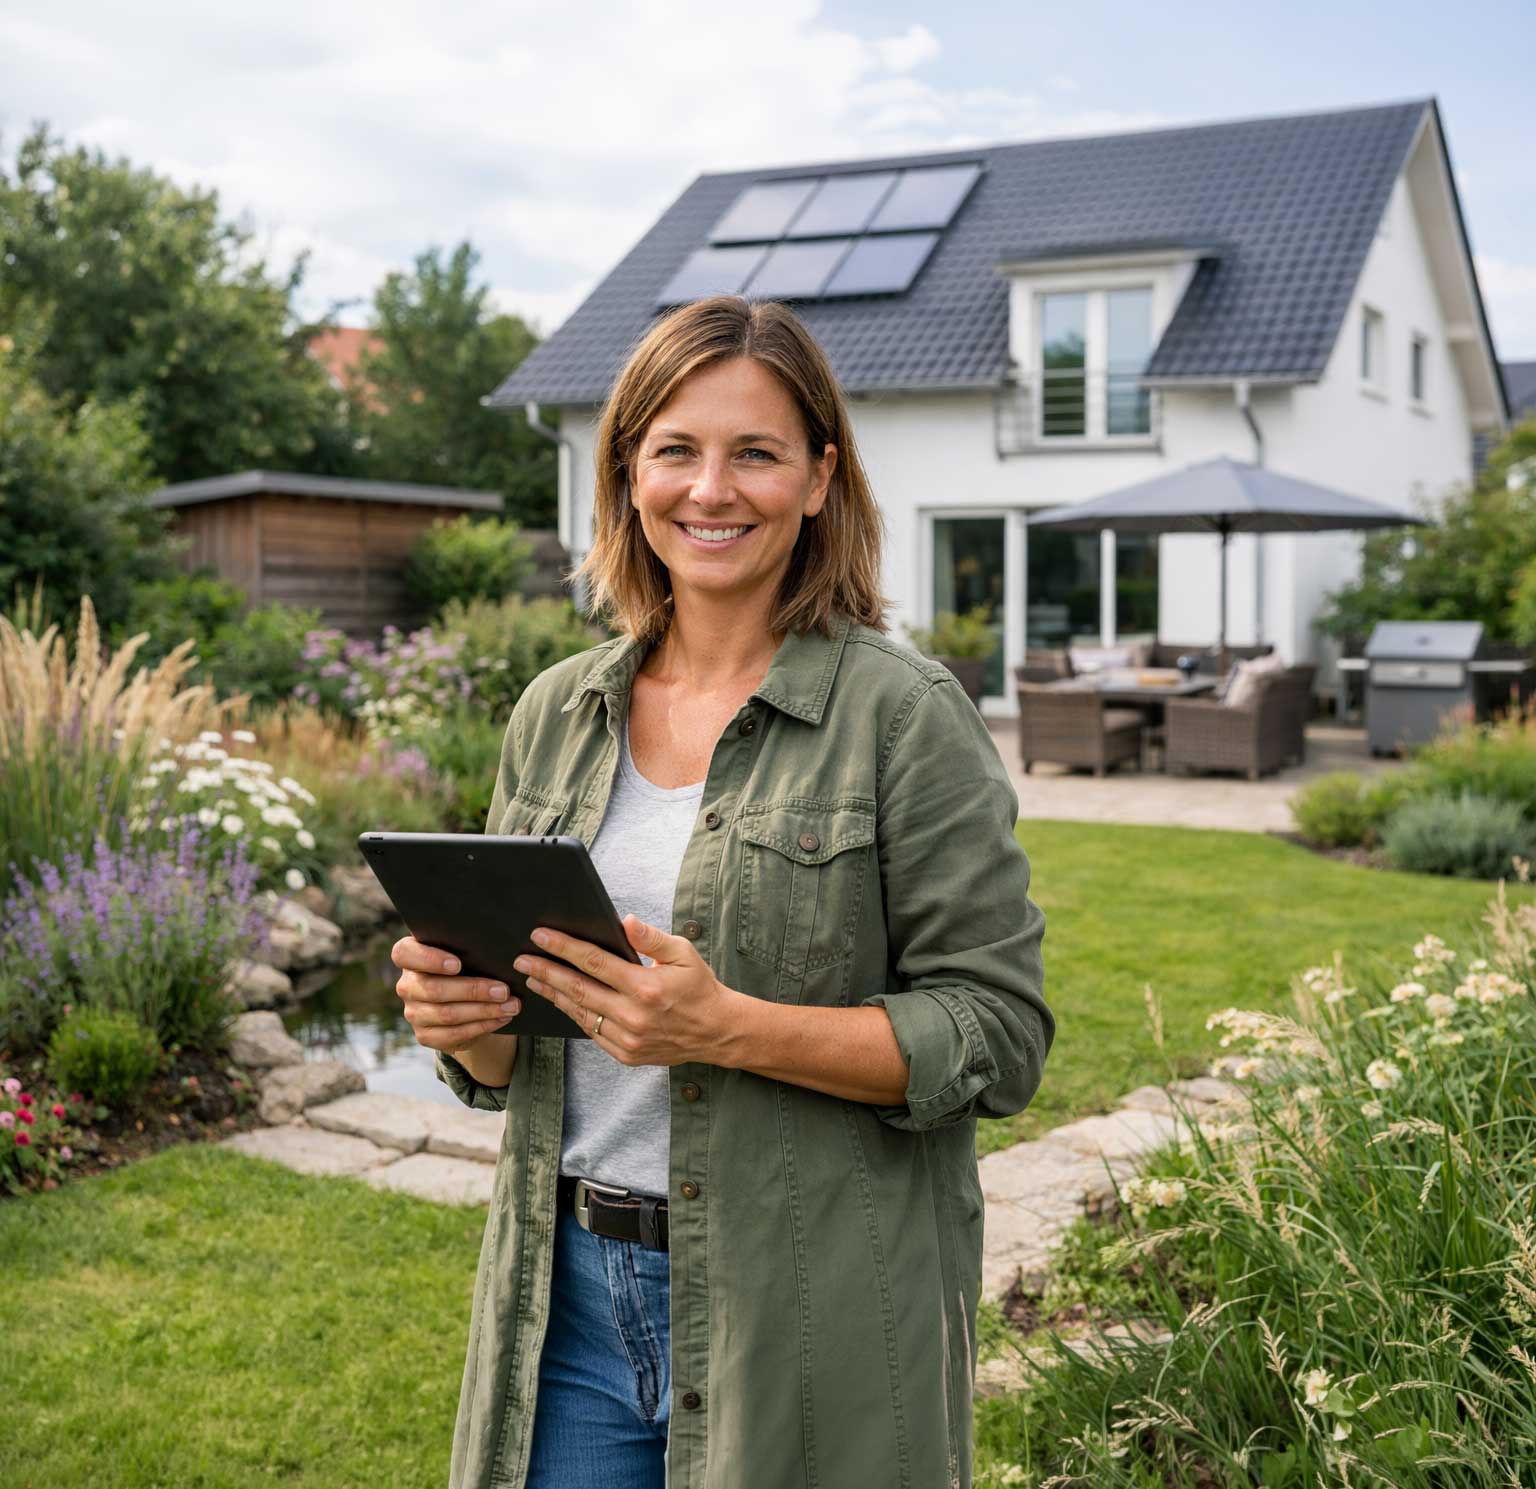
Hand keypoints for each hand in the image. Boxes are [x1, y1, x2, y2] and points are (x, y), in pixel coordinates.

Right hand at [390, 935, 521, 1053]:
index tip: (457, 964)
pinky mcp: (425, 1035)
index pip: (404, 954)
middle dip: (473, 990)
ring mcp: (413, 1013)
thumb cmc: (468, 966)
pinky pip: (453, 1034)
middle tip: (503, 990)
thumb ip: (470, 947)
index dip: (429, 959)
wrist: (466, 1000)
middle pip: (434, 989)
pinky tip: (501, 1019)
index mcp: (410, 957)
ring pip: (447, 1014)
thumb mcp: (466, 953)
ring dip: (484, 1011)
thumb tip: (498, 949)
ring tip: (510, 1006)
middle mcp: (407, 985)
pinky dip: (482, 1026)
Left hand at [516, 916, 745, 1066]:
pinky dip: (573, 1016)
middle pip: (577, 989)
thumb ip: (651, 938)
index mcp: (645, 987)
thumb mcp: (683, 953)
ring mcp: (627, 1038)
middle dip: (545, 972)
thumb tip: (624, 921)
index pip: (593, 962)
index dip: (563, 948)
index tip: (540, 935)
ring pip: (579, 1014)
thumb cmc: (699, 987)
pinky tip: (561, 1002)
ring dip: (553, 995)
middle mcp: (633, 1015)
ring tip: (533, 980)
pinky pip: (590, 1033)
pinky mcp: (625, 1054)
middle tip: (522, 960)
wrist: (716, 1031)